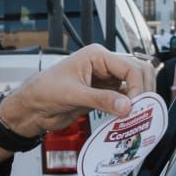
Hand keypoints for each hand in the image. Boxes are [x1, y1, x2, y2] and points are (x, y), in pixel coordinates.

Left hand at [0, 44, 158, 135]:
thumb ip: (101, 99)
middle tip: (142, 110)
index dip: (137, 86)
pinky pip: (124, 100)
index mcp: (97, 56)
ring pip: (134, 87)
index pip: (130, 67)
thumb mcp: (73, 94)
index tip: (135, 105)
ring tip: (137, 116)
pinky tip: (128, 119)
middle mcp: (104, 66)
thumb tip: (126, 106)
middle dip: (143, 91)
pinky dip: (130, 109)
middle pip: (138, 73)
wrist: (32, 108)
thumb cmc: (43, 91)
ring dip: (138, 100)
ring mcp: (105, 81)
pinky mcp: (104, 96)